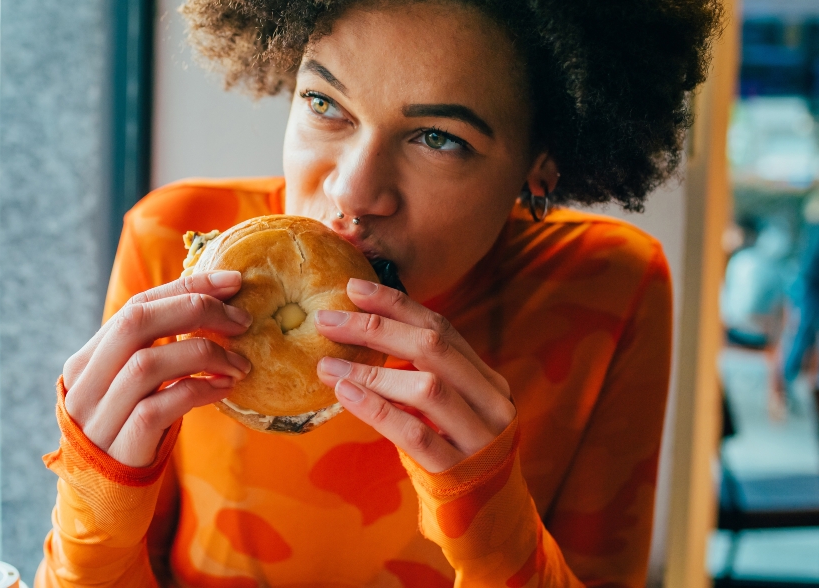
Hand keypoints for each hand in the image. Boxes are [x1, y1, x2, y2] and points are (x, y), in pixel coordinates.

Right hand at [62, 271, 252, 466]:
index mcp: (85, 360)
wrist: (105, 504)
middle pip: (136, 323)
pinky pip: (163, 405)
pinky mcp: (122, 446)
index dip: (186, 286)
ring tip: (241, 363)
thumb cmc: (130, 435)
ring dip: (205, 355)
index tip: (232, 281)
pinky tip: (226, 388)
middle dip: (196, 310)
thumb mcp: (133, 390)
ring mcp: (99, 415)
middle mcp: (85, 383)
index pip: (136, 306)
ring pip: (149, 363)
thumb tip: (212, 307)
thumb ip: (153, 352)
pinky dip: (200, 390)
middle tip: (242, 319)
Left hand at [314, 279, 515, 472]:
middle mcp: (491, 404)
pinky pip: (414, 433)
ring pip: (427, 387)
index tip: (354, 288)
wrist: (490, 528)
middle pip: (434, 348)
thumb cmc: (456, 464)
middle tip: (328, 319)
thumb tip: (363, 337)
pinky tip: (345, 393)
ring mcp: (480, 439)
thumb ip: (421, 380)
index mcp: (488, 382)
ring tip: (327, 362)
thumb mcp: (446, 416)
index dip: (397, 306)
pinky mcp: (459, 473)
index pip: (443, 329)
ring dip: (371, 369)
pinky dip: (376, 408)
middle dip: (377, 327)